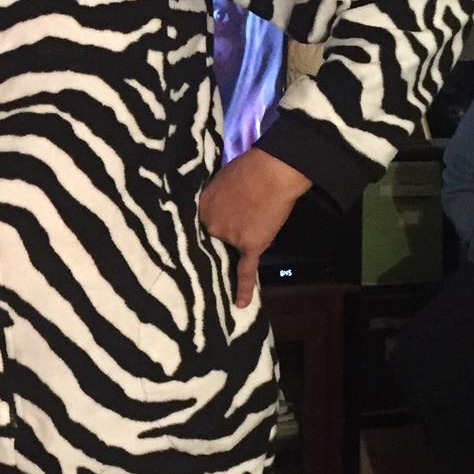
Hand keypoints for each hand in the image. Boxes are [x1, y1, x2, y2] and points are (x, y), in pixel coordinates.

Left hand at [199, 147, 310, 307]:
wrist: (272, 172)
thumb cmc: (249, 168)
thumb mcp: (222, 178)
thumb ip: (217, 196)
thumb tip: (221, 205)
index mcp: (201, 208)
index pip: (200, 225)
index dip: (210, 225)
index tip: (207, 229)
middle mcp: (210, 226)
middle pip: (216, 237)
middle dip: (227, 229)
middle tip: (240, 217)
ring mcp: (229, 238)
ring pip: (232, 246)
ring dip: (244, 235)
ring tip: (253, 219)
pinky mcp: (250, 246)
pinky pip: (246, 271)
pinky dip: (244, 289)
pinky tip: (240, 305)